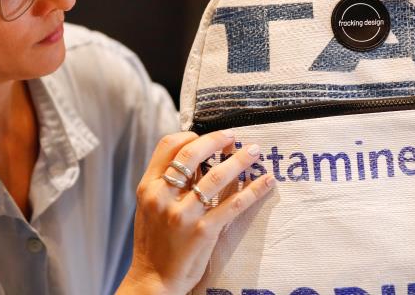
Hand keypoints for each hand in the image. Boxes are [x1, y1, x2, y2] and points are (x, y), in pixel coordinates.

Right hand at [117, 130, 275, 294]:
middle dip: (216, 140)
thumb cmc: (154, 242)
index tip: (207, 136)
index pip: (167, 146)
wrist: (153, 280)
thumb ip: (167, 183)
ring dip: (239, 160)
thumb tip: (197, 160)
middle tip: (233, 136)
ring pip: (216, 176)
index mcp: (148, 187)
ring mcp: (183, 214)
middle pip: (191, 154)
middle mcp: (163, 197)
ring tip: (254, 151)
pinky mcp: (204, 232)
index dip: (190, 136)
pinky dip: (253, 190)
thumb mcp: (150, 207)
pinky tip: (266, 181)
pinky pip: (234, 205)